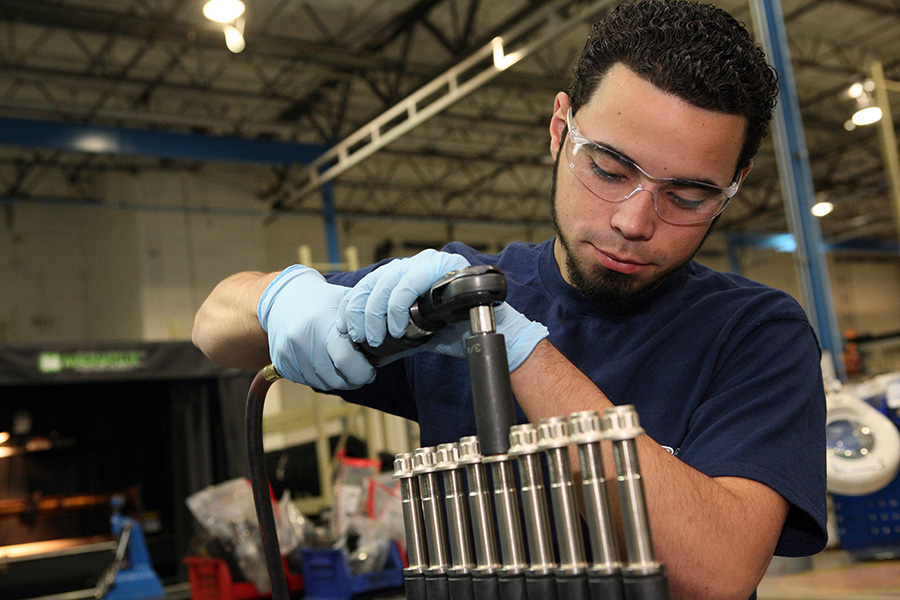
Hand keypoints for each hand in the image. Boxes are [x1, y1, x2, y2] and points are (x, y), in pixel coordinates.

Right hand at [257, 265, 375, 388]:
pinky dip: (319, 377)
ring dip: (336, 379)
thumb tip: (393, 343)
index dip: (363, 371)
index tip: (370, 370)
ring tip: (342, 363)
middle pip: (335, 379)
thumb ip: (368, 320)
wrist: (283, 297)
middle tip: (360, 371)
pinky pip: (306, 381)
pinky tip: (323, 361)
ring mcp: (288, 351)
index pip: (347, 361)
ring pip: (322, 384)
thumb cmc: (324, 300)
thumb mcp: (347, 301)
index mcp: (322, 321)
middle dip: (353, 379)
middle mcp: (301, 338)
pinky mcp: (280, 362)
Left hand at [338, 249, 471, 347]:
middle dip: (360, 311)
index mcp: (408, 274)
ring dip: (376, 313)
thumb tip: (362, 347)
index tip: (345, 327)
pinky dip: (398, 308)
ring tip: (377, 337)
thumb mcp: (414, 334)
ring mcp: (430, 262)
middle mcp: (417, 263)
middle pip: (374, 281)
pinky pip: (408, 283)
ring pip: (387, 281)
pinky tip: (400, 329)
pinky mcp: (443, 265)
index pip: (369, 283)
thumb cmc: (455, 333)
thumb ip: (390, 334)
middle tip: (359, 337)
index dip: (352, 304)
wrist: (486, 337)